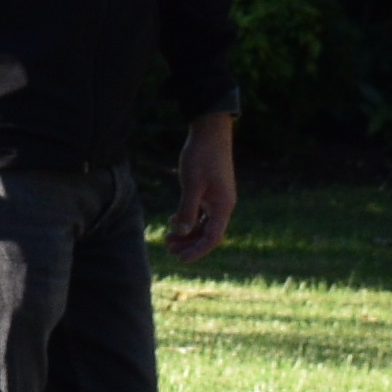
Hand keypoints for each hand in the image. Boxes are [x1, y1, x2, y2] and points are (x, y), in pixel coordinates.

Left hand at [167, 109, 240, 260]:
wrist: (210, 132)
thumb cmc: (201, 156)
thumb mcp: (192, 184)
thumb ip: (187, 209)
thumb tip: (182, 232)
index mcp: (223, 206)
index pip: (212, 238)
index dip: (197, 251)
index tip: (180, 259)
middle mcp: (223, 205)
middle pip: (208, 234)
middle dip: (190, 244)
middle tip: (169, 250)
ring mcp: (218, 199)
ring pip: (204, 224)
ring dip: (187, 233)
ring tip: (168, 239)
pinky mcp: (211, 191)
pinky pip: (201, 213)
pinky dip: (188, 219)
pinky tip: (172, 222)